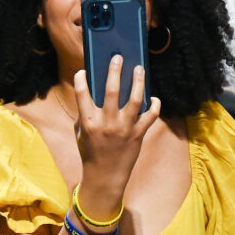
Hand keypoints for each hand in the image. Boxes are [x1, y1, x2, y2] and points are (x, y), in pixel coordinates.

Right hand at [71, 59, 160, 201]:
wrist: (105, 176)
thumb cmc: (90, 153)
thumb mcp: (80, 134)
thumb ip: (85, 114)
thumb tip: (92, 94)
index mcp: (89, 121)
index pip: (82, 94)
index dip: (81, 80)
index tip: (83, 71)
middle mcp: (107, 123)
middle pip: (112, 90)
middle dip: (116, 70)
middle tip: (118, 58)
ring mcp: (125, 128)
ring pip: (135, 99)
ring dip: (138, 81)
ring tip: (139, 69)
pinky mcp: (138, 134)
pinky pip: (150, 116)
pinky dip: (154, 105)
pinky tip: (154, 98)